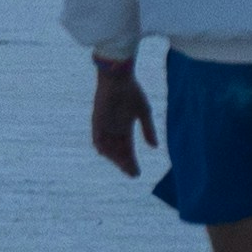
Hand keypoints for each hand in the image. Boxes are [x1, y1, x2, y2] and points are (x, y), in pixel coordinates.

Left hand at [89, 60, 150, 177]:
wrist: (119, 77)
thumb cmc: (132, 91)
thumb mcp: (144, 112)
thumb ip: (148, 129)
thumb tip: (154, 146)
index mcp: (125, 127)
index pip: (127, 149)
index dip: (132, 161)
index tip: (137, 173)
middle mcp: (114, 129)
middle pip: (118, 152)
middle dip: (124, 163)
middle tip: (132, 174)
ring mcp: (105, 126)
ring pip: (108, 148)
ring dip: (114, 158)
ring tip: (123, 166)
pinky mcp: (97, 120)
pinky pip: (97, 138)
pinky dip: (102, 147)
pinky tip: (107, 155)